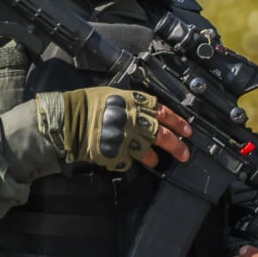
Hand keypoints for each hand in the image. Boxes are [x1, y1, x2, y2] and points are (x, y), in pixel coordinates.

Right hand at [36, 87, 191, 171]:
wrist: (69, 118)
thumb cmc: (87, 103)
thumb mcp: (114, 94)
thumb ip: (132, 103)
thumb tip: (144, 110)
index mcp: (136, 103)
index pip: (165, 112)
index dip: (178, 122)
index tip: (188, 130)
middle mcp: (136, 121)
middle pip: (163, 135)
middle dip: (177, 146)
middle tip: (184, 153)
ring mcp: (127, 139)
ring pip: (150, 151)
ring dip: (156, 158)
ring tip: (158, 162)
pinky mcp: (117, 153)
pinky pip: (129, 161)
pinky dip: (131, 163)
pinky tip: (132, 163)